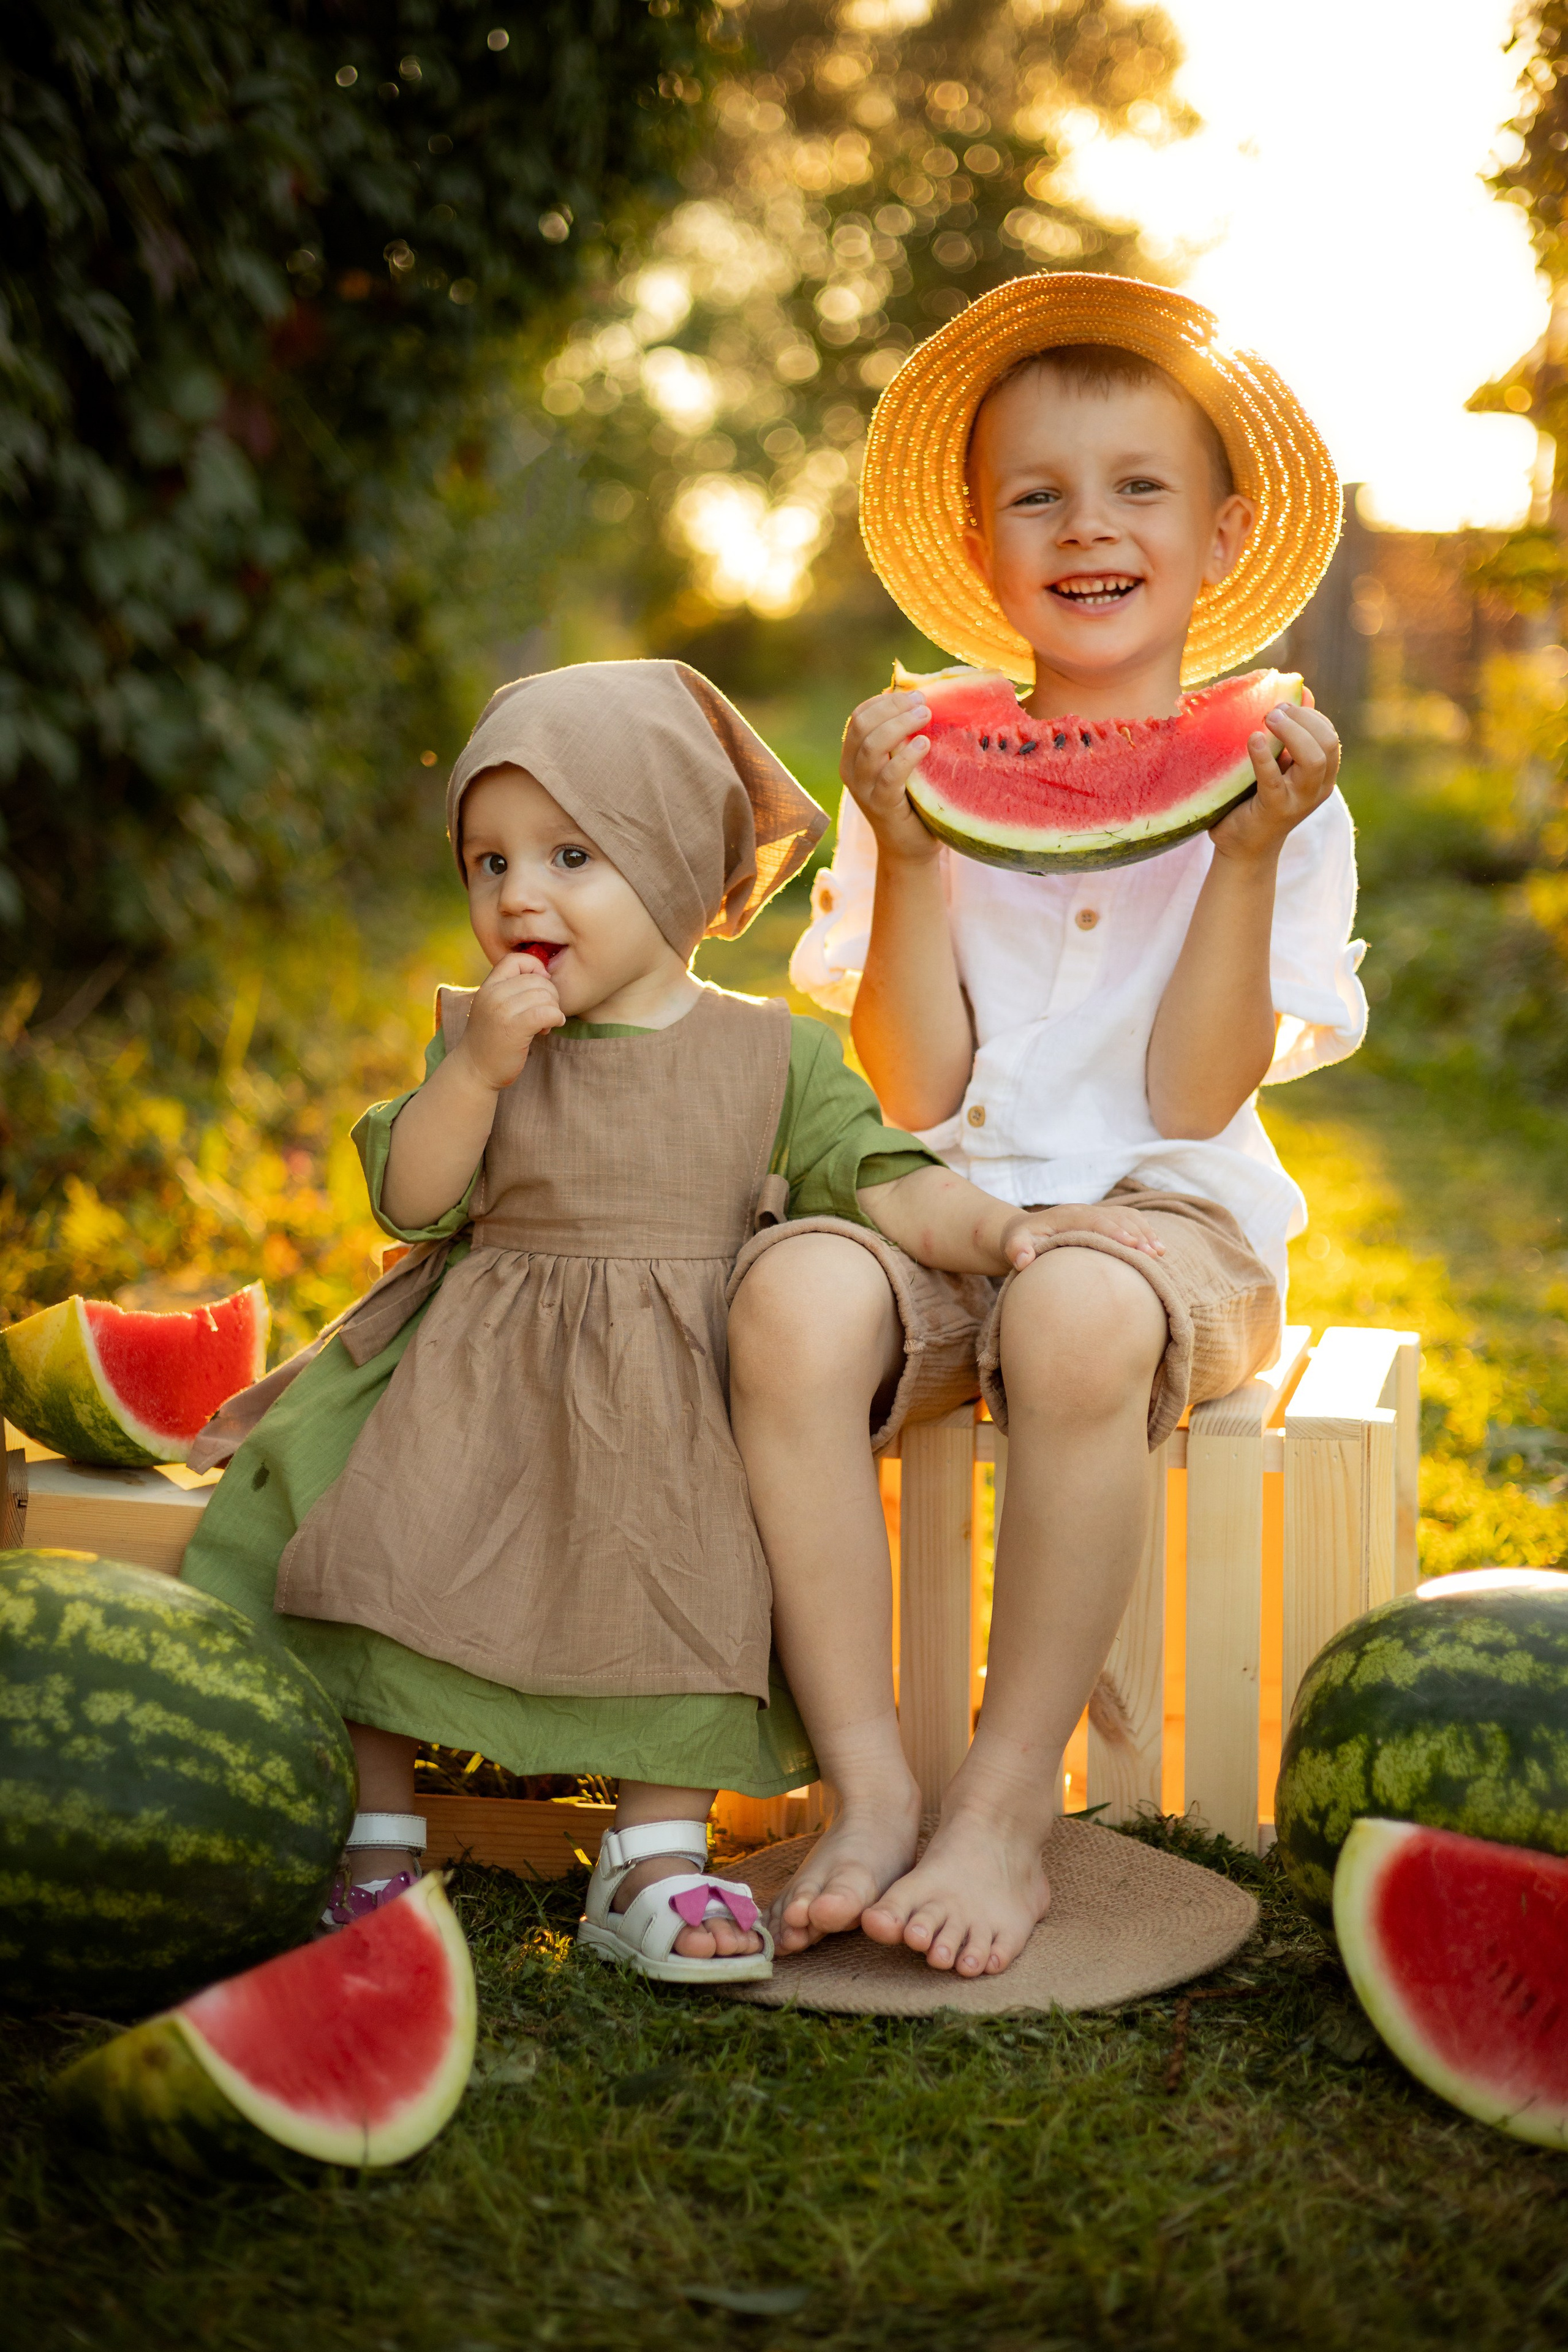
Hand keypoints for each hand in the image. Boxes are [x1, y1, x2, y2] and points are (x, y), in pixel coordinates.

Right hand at [453, 950, 564, 1092]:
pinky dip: (555, 1018)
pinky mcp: (514, 1028)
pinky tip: (551, 1027)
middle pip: (537, 979)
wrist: (474, 1070)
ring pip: (545, 995)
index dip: (534, 967)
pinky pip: (547, 1012)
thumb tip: (546, 975)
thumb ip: (511, 990)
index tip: (540, 985)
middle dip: (549, 995)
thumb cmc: (490, 1039)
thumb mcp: (493, 1006)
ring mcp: (502, 1010)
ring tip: (544, 1024)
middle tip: (544, 1013)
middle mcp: (493, 994)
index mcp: (488, 986)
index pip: (516, 959)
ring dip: (553, 1010)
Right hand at [840, 688, 941, 863]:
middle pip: (863, 725)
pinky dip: (907, 756)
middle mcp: (851, 771)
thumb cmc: (911, 799)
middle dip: (894, 708)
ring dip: (900, 725)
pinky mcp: (882, 806)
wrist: (909, 847)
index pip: (859, 716)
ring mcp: (864, 790)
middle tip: (924, 702)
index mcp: (852, 756)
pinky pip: (890, 775)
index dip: (884, 700)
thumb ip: (902, 737)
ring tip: (926, 716)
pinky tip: (924, 744)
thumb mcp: (901, 763)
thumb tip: (919, 699)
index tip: (914, 694)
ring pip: (872, 746)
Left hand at [996, 1201, 1166, 1272]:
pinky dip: (1146, 1232)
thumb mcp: (1012, 1244)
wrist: (1025, 1231)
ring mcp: (1097, 1214)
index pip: (1094, 1220)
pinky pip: (1130, 1221)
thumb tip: (1023, 1260)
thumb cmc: (1021, 1241)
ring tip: (1160, 1253)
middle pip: (1116, 1218)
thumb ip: (1016, 1250)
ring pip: (1127, 1218)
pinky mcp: (1105, 1221)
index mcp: (1067, 1215)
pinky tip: (1159, 1249)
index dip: (1113, 1231)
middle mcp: (1085, 1211)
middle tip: (1153, 1254)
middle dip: (1136, 1234)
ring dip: (1145, 1233)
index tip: (1130, 1244)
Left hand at [1210, 688, 1338, 865]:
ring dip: (1292, 732)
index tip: (1284, 705)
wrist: (1242, 849)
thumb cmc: (1256, 801)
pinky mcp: (1275, 809)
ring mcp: (1299, 800)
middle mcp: (1317, 788)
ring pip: (1314, 759)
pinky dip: (1264, 755)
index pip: (1329, 736)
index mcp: (1322, 776)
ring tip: (1267, 719)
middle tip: (1274, 711)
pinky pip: (1274, 778)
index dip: (1310, 715)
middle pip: (1328, 743)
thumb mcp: (1278, 764)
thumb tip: (1303, 691)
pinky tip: (1253, 739)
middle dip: (1303, 719)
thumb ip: (1291, 734)